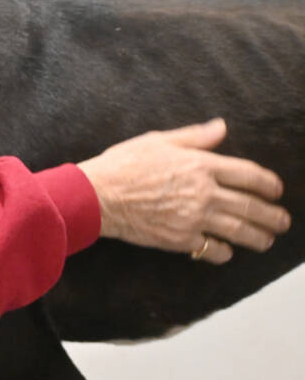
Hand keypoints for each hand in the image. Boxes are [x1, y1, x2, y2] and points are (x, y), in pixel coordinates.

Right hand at [77, 118, 290, 263]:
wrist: (99, 195)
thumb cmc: (123, 164)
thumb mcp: (158, 140)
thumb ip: (194, 136)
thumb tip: (221, 127)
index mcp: (201, 165)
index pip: (248, 175)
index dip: (268, 183)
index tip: (276, 190)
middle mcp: (204, 192)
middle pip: (250, 206)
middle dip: (272, 215)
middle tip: (282, 221)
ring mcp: (194, 218)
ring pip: (238, 230)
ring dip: (257, 237)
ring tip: (266, 241)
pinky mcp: (180, 238)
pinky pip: (211, 249)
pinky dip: (223, 252)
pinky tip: (227, 251)